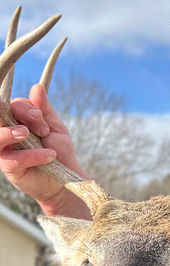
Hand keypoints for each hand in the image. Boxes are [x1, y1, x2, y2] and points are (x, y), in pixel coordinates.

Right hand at [0, 84, 90, 217]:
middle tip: (40, 124)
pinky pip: (13, 159)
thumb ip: (45, 110)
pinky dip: (32, 155)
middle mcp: (7, 133)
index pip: (12, 106)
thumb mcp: (55, 127)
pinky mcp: (9, 168)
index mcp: (18, 121)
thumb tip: (37, 87)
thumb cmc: (58, 151)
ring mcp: (5, 151)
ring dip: (11, 133)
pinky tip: (49, 156)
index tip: (41, 117)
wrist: (67, 178)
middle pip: (1, 116)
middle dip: (21, 115)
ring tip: (29, 135)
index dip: (26, 108)